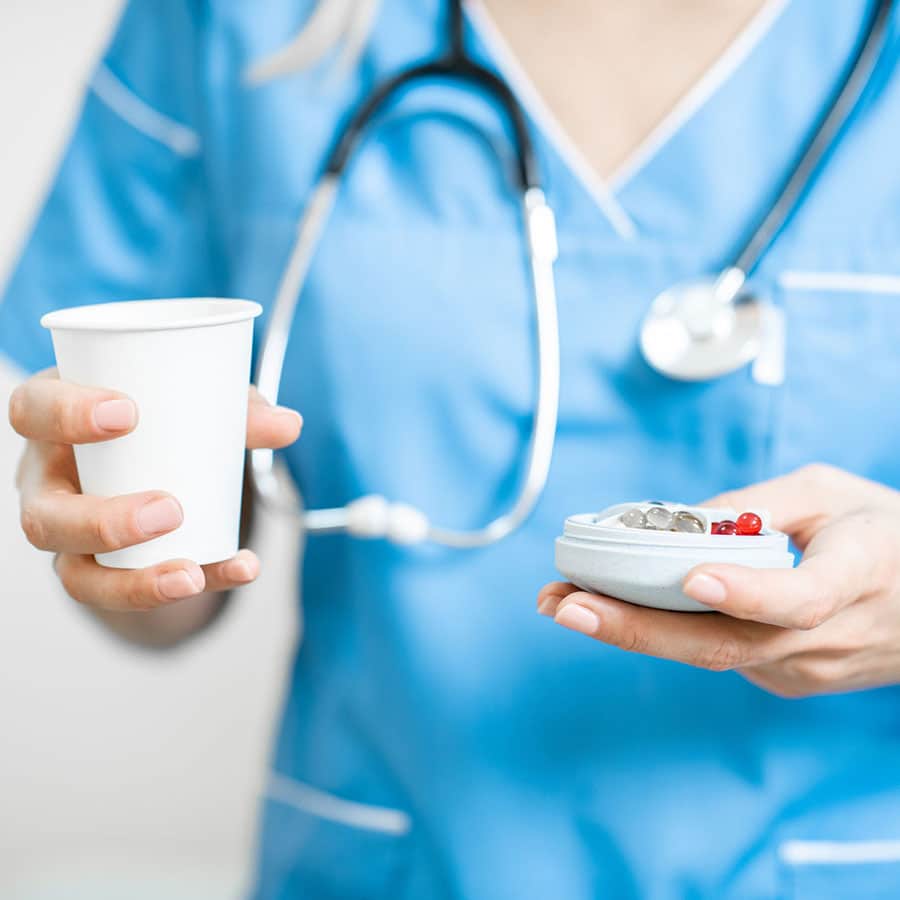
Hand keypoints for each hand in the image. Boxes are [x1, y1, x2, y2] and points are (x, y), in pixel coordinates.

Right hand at [9, 370, 301, 610]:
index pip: (33, 410)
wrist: (157, 461)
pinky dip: (194, 583)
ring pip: (77, 575)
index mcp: (56, 421)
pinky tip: (240, 570)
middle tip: (170, 511)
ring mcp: (71, 536)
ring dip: (135, 582)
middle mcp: (48, 483)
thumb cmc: (161, 417)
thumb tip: (287, 425)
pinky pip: (132, 593)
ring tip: (192, 574)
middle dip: (103, 523)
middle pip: (45, 516)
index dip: (66, 414)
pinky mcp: (103, 571)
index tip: (126, 413)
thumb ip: (238, 409)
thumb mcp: (195, 401)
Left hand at [537, 465, 899, 697]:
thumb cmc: (881, 534)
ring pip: (707, 655)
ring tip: (562, 599)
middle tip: (566, 604)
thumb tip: (681, 522)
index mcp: (857, 577)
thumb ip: (760, 504)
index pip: (799, 600)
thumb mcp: (830, 493)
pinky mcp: (781, 679)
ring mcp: (802, 669)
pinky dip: (659, 630)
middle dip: (635, 627)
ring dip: (630, 628)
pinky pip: (714, 652)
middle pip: (726, 645)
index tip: (694, 579)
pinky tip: (609, 607)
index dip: (745, 593)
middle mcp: (826, 638)